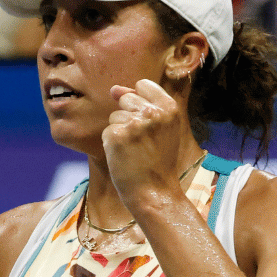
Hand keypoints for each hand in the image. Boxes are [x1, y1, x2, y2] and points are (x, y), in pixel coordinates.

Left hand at [103, 78, 191, 209]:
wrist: (154, 191)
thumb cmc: (158, 160)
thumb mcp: (161, 127)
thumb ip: (142, 103)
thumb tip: (114, 89)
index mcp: (169, 107)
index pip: (143, 85)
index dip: (139, 102)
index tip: (147, 123)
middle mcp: (153, 112)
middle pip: (126, 99)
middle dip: (129, 117)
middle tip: (142, 142)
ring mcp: (134, 123)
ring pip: (114, 116)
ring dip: (120, 132)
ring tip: (135, 150)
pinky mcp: (116, 136)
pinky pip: (107, 131)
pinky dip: (111, 145)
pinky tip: (125, 157)